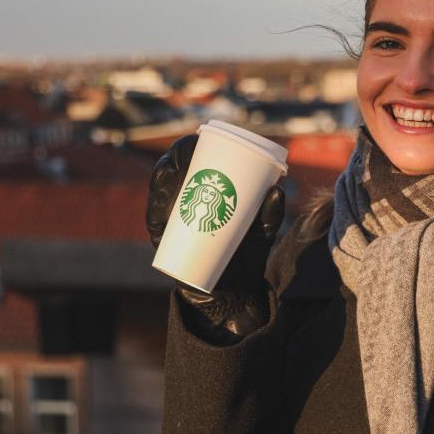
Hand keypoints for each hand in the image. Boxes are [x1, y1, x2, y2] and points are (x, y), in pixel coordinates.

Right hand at [147, 134, 284, 341]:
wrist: (236, 291)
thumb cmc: (248, 254)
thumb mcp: (263, 232)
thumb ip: (271, 214)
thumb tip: (277, 190)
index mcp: (206, 192)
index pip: (193, 162)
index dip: (189, 148)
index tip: (195, 142)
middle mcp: (186, 202)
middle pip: (171, 174)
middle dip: (172, 162)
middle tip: (180, 159)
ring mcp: (173, 221)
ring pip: (160, 195)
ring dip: (160, 182)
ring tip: (168, 175)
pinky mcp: (167, 241)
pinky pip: (156, 224)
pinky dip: (155, 213)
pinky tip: (159, 206)